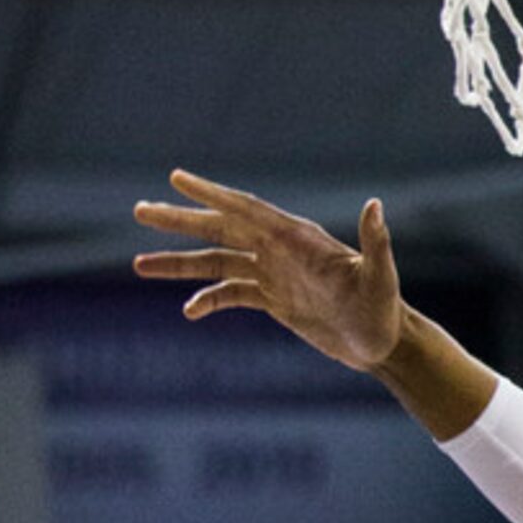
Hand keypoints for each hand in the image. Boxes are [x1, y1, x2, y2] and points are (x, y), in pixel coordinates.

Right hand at [133, 170, 401, 373]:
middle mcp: (282, 250)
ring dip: (180, 262)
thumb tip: (375, 205)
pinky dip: (208, 300)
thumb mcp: (380, 277)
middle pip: (223, 228)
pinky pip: (232, 294)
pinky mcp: (275, 299)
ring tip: (138, 263)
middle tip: (140, 209)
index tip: (177, 179)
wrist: (383, 342)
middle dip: (182, 220)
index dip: (213, 194)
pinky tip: (189, 311)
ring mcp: (276, 274)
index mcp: (299, 238)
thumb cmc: (384, 308)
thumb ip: (375, 242)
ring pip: (218, 262)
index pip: (248, 209)